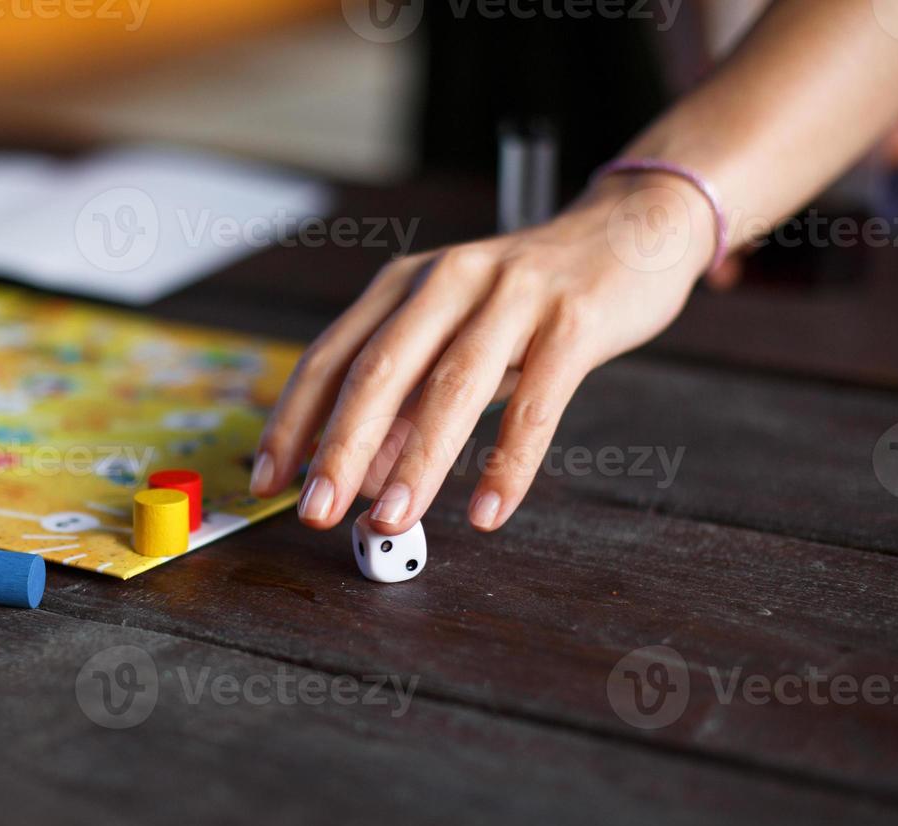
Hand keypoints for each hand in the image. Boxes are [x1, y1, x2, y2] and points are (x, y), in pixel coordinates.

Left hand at [250, 172, 716, 535]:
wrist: (630, 233)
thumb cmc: (525, 302)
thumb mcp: (451, 341)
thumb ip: (406, 404)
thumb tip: (362, 479)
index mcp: (403, 287)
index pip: (330, 357)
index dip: (293, 421)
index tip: (268, 481)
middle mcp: (448, 282)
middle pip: (379, 371)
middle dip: (340, 449)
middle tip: (315, 513)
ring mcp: (513, 296)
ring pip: (452, 387)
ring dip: (416, 463)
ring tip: (390, 520)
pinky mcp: (573, 321)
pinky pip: (537, 403)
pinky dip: (509, 464)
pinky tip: (488, 511)